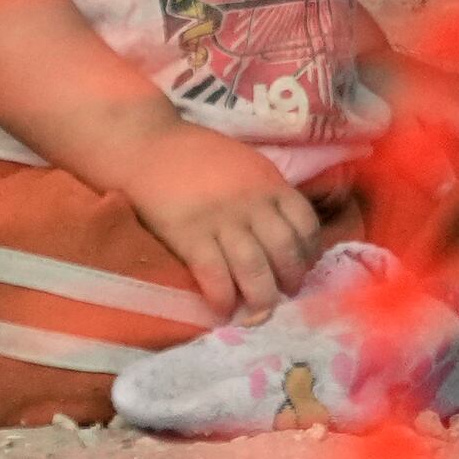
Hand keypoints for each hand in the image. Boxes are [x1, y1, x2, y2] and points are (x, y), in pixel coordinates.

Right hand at [124, 122, 320, 319]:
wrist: (148, 147)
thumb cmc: (198, 155)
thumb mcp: (246, 165)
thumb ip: (267, 192)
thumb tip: (284, 227)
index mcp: (269, 183)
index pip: (305, 223)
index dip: (309, 251)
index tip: (304, 266)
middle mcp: (251, 203)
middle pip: (284, 250)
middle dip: (290, 278)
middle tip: (285, 294)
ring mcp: (221, 220)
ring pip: (254, 267)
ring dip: (262, 295)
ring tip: (261, 310)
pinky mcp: (189, 235)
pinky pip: (214, 274)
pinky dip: (223, 296)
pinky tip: (223, 308)